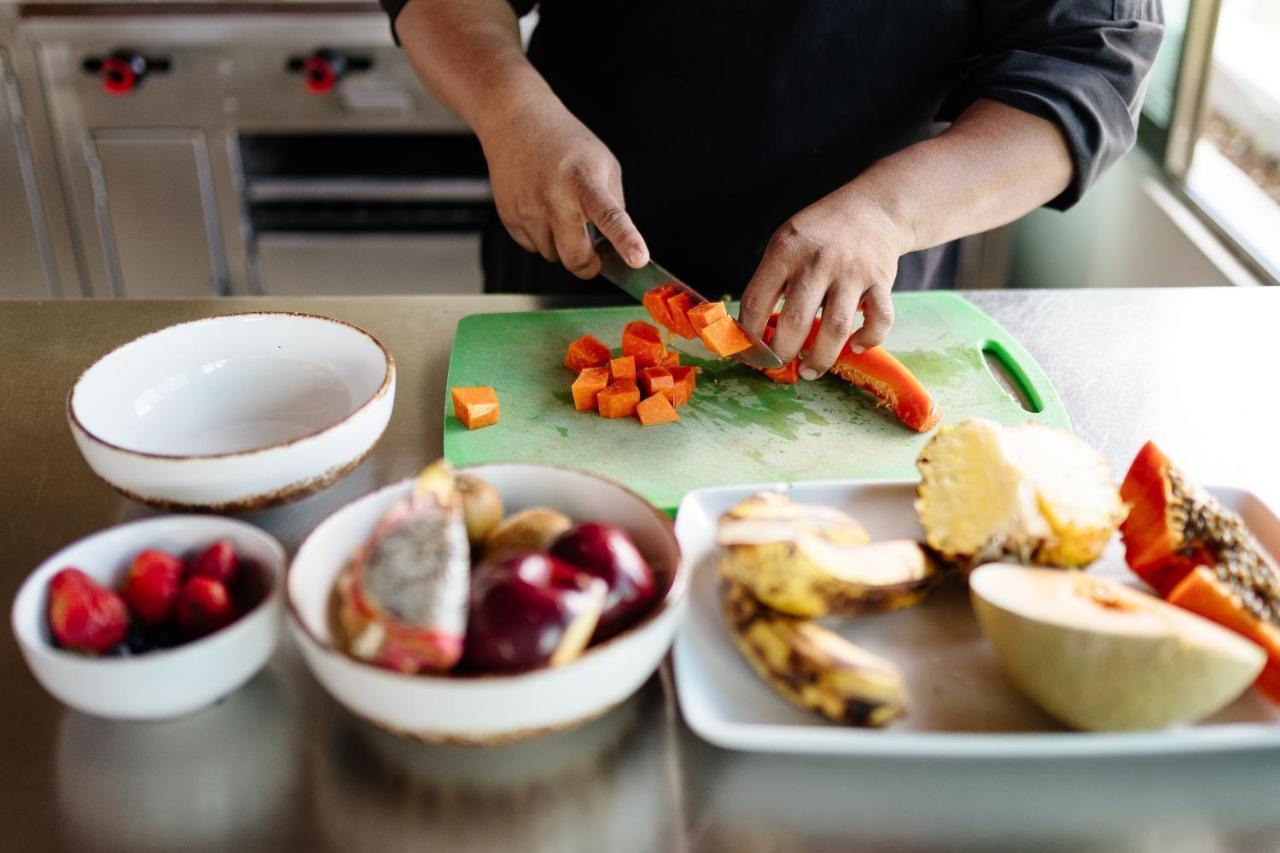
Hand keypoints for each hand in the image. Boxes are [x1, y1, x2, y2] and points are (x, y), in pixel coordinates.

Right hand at [478, 96, 648, 278]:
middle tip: (593, 256)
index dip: (626, 240)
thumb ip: (613, 204)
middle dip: (587, 265)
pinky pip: (531, 246)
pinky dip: (540, 236)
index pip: (610, 216)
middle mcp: (555, 198)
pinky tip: (539, 207)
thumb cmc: (564, 141)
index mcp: (585, 182)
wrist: (515, 119)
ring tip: (559, 211)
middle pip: (575, 258)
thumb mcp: (603, 163)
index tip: (638, 259)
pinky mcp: (509, 216)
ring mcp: (528, 209)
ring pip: (552, 255)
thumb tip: (615, 244)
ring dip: (561, 245)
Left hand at [738, 192, 908, 377]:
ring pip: (835, 329)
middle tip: (778, 364)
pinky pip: (879, 320)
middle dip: (782, 353)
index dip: (748, 335)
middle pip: (795, 321)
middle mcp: (818, 261)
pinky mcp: (881, 281)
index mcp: (785, 252)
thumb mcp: (784, 243)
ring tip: (808, 371)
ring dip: (819, 359)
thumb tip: (752, 333)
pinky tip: (855, 347)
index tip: (749, 353)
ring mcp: (852, 272)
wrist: (872, 209)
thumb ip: (769, 282)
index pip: (756, 302)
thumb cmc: (819, 235)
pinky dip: (868, 340)